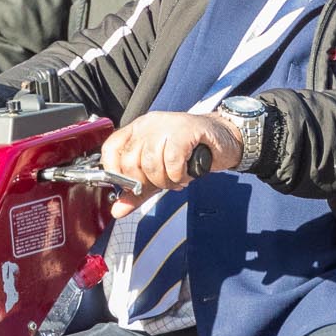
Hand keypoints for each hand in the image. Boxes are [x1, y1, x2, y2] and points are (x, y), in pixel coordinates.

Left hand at [99, 111, 237, 217]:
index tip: (128, 187)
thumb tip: (117, 210)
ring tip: (176, 180)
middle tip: (162, 185)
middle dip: (146, 182)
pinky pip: (172, 160)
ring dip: (165, 180)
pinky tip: (185, 175)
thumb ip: (138, 192)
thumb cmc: (190, 153)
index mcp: (136, 131)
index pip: (111, 149)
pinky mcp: (185, 130)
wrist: (224, 140)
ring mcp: (165, 125)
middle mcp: (147, 125)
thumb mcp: (159, 173)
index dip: (114, 171)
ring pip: (151, 162)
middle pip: (131, 161)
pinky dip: (178, 174)